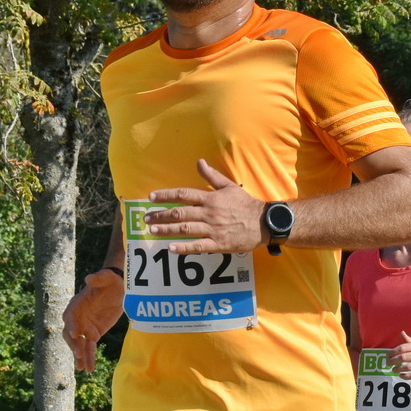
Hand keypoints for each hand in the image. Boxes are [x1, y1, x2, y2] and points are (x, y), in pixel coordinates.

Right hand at [64, 270, 126, 372]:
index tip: (76, 333)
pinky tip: (89, 369)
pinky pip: (89, 348)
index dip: (71, 324)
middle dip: (73, 344)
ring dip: (80, 356)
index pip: (70, 315)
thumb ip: (98, 278)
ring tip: (82, 368)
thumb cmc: (110, 281)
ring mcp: (84, 327)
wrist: (117, 288)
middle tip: (78, 353)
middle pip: (70, 333)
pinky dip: (89, 358)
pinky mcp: (93, 334)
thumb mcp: (106, 278)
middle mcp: (77, 318)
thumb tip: (89, 278)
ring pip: (79, 344)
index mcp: (76, 304)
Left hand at [143, 160, 268, 253]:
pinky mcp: (219, 244)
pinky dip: (183, 247)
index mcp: (210, 198)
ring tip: (153, 231)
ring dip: (167, 230)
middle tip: (147, 218)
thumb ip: (212, 176)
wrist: (263, 223)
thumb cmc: (246, 204)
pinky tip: (171, 248)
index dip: (166, 196)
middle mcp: (209, 213)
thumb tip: (199, 162)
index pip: (183, 194)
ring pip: (185, 229)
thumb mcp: (230, 186)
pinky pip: (198, 246)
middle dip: (161, 215)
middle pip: (180, 213)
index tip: (152, 198)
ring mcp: (213, 229)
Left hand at [388, 331, 410, 378]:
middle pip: (403, 357)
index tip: (387, 355)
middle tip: (387, 363)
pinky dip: (406, 376)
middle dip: (393, 361)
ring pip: (408, 367)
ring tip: (393, 370)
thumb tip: (401, 333)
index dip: (393, 352)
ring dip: (398, 369)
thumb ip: (409, 340)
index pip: (402, 348)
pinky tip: (401, 376)